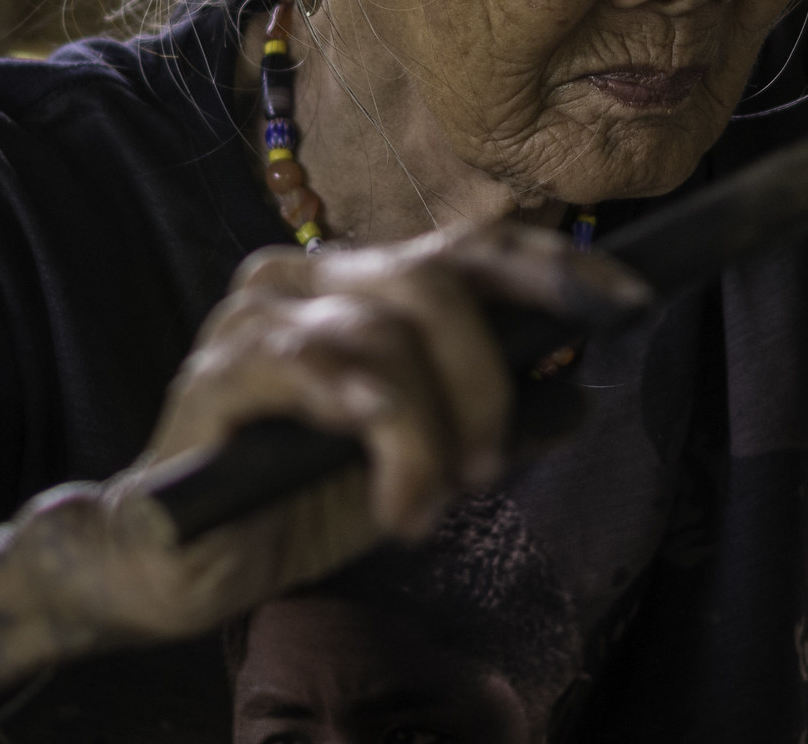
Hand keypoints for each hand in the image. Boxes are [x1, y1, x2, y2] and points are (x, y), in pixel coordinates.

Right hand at [0, 220, 649, 651]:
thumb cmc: (299, 501)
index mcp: (366, 283)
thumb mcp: (422, 464)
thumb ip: (492, 425)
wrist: (175, 560)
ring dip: (430, 430)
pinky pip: (319, 370)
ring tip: (425, 505)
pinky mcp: (219, 368)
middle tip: (490, 469)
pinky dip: (374, 422)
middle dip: (488, 380)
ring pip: (386, 334)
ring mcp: (260, 313)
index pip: (476, 247)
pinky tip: (385, 474)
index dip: (558, 268)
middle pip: (437, 281)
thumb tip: (581, 396)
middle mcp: (313, 276)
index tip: (632, 302)